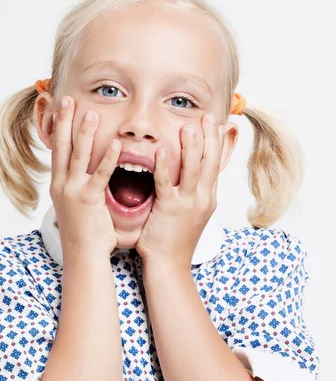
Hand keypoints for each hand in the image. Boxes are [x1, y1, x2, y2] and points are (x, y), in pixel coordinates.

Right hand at [49, 96, 121, 256]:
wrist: (83, 255)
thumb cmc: (86, 231)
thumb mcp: (78, 204)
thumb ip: (83, 185)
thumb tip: (91, 172)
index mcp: (59, 184)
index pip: (58, 149)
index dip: (59, 127)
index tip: (60, 108)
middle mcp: (62, 184)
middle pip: (62, 146)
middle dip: (64, 121)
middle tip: (67, 99)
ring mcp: (72, 191)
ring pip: (78, 155)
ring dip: (84, 132)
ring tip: (90, 113)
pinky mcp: (87, 200)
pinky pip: (99, 175)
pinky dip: (107, 159)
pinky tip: (115, 144)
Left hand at [135, 113, 221, 268]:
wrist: (170, 265)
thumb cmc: (175, 240)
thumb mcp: (190, 214)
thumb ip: (191, 194)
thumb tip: (190, 177)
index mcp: (208, 198)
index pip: (216, 164)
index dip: (217, 143)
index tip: (217, 124)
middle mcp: (202, 198)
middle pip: (210, 162)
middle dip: (209, 137)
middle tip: (207, 116)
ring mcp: (188, 204)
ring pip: (193, 169)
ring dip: (191, 145)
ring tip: (188, 125)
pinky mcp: (170, 209)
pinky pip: (167, 183)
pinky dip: (166, 166)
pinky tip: (162, 151)